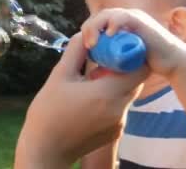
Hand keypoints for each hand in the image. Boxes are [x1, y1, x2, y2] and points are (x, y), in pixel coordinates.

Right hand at [14, 33, 146, 167]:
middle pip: (135, 80)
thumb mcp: (59, 76)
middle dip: (122, 66)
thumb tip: (85, 35)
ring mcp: (120, 123)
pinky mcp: (115, 132)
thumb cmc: (48, 112)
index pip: (139, 68)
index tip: (115, 47)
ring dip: (115, 83)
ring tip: (90, 80)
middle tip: (102, 59)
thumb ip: (76, 51)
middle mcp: (120, 109)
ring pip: (127, 93)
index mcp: (108, 93)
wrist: (46, 150)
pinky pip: (120, 108)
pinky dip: (110, 98)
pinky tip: (88, 99)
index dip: (131, 53)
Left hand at [81, 8, 185, 78]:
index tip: (83, 50)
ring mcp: (133, 17)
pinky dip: (114, 23)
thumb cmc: (149, 65)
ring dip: (96, 27)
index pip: (95, 23)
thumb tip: (92, 75)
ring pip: (107, 15)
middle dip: (88, 30)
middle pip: (98, 17)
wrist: (173, 63)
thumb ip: (110, 63)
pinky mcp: (140, 20)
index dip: (86, 33)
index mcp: (118, 25)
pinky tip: (109, 34)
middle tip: (87, 46)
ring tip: (93, 43)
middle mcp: (124, 18)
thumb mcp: (123, 63)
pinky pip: (123, 16)